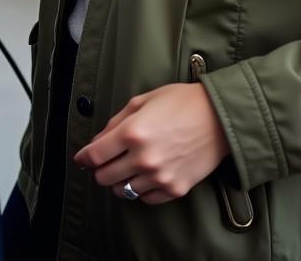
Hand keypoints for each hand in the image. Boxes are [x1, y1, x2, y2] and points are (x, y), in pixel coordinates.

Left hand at [73, 83, 229, 204]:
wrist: (219, 118)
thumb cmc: (180, 103)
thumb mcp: (141, 101)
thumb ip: (116, 122)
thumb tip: (97, 142)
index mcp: (132, 133)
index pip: (95, 155)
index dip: (84, 158)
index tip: (81, 159)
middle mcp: (143, 158)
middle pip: (105, 177)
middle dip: (99, 170)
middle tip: (104, 163)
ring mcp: (160, 177)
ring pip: (123, 191)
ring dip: (119, 181)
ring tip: (124, 169)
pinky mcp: (175, 189)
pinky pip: (146, 199)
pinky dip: (140, 190)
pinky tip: (143, 177)